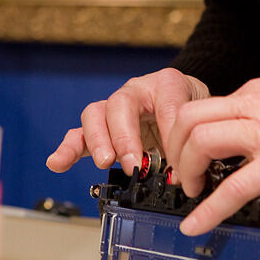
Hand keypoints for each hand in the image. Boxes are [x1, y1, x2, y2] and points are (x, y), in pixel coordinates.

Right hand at [47, 68, 210, 175]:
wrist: (187, 102)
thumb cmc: (192, 108)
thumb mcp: (202, 118)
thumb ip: (194, 140)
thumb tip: (184, 175)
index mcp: (168, 84)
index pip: (166, 105)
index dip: (169, 135)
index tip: (176, 163)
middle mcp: (137, 91)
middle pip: (120, 103)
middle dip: (125, 137)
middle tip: (133, 164)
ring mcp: (116, 108)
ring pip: (96, 114)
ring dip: (98, 141)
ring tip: (104, 161)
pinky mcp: (101, 127)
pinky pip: (79, 134)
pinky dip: (67, 148)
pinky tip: (57, 162)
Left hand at [164, 79, 259, 235]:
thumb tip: (249, 130)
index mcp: (259, 92)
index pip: (204, 106)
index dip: (184, 133)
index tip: (183, 153)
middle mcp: (257, 106)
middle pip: (189, 119)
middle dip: (174, 148)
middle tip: (179, 173)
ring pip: (200, 142)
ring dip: (184, 171)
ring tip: (188, 192)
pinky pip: (232, 188)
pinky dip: (207, 210)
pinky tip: (196, 224)